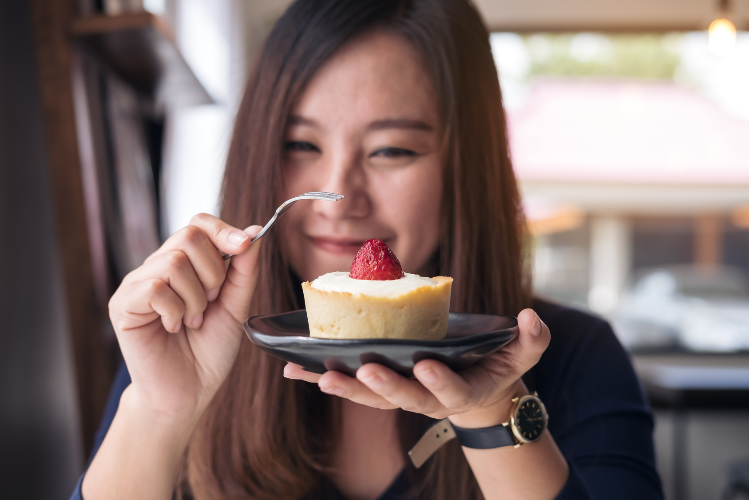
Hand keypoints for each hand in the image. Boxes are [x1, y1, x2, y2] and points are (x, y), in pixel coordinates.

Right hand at [108, 214, 262, 423]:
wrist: (188, 393)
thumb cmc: (209, 351)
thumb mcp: (236, 306)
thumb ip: (244, 270)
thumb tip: (253, 230)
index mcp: (186, 264)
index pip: (199, 224)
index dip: (223, 230)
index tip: (244, 245)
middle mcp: (159, 267)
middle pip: (189, 236)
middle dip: (213, 272)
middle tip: (211, 303)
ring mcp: (138, 284)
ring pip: (174, 262)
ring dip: (195, 298)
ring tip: (192, 321)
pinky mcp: (123, 304)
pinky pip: (156, 288)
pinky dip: (175, 310)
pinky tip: (172, 328)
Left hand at [284, 308, 549, 427]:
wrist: (475, 387)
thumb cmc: (495, 364)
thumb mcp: (520, 353)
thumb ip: (530, 340)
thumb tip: (532, 318)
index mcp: (461, 392)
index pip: (451, 392)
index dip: (440, 381)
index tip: (427, 365)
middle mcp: (427, 399)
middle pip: (404, 399)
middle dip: (384, 386)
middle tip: (364, 370)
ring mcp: (401, 395)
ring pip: (371, 397)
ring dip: (345, 387)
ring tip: (318, 376)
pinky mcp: (381, 387)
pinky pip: (351, 385)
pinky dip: (323, 378)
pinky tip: (295, 370)